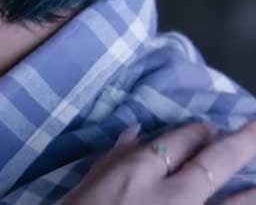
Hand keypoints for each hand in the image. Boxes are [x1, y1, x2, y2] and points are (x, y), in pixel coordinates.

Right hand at [64, 121, 255, 204]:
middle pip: (213, 163)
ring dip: (253, 191)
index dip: (195, 133)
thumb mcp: (86, 187)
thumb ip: (112, 160)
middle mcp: (171, 195)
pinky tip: (249, 204)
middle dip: (240, 144)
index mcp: (135, 175)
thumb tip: (133, 133)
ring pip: (234, 203)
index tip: (208, 127)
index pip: (175, 143)